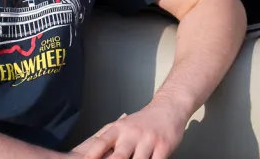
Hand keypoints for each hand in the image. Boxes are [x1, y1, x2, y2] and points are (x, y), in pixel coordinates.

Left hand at [69, 101, 187, 158]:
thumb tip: (89, 156)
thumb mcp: (123, 125)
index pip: (100, 144)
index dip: (91, 156)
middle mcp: (132, 133)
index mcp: (119, 129)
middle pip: (118, 158)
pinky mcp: (163, 146)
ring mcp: (148, 140)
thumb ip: (108, 140)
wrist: (170, 106)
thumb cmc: (144, 121)